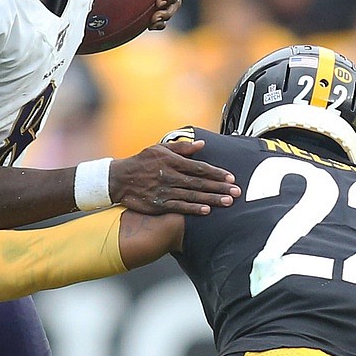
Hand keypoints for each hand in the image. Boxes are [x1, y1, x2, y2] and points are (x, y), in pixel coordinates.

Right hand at [111, 136, 238, 216]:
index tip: (230, 177)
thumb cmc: (141, 161)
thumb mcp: (159, 148)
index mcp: (172, 161)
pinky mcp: (159, 204)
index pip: (199, 167)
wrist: (119, 179)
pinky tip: (207, 210)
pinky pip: (180, 207)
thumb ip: (182, 148)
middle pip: (200, 182)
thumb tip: (202, 145)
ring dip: (212, 199)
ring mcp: (164, 191)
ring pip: (193, 195)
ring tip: (227, 202)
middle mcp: (170, 176)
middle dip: (220, 187)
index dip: (216, 173)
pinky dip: (194, 208)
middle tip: (236, 192)